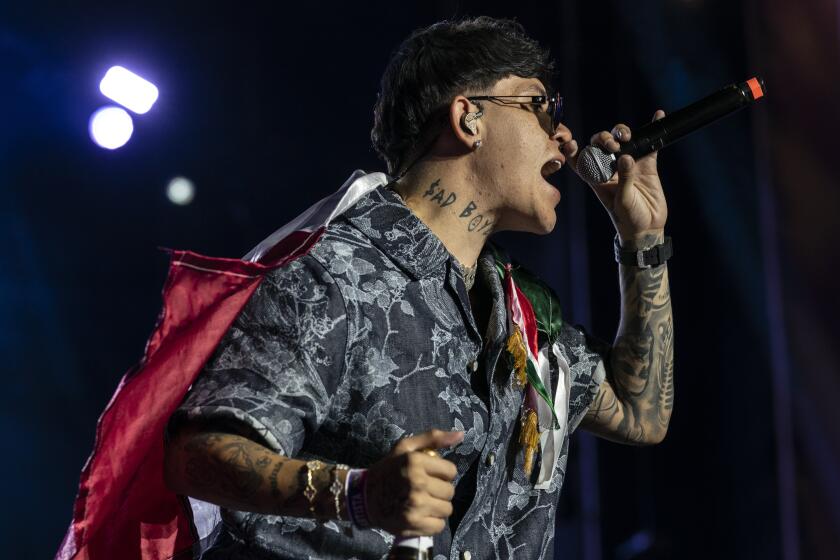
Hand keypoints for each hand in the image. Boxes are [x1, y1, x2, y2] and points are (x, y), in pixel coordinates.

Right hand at [365, 429, 462, 536]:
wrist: (364, 497)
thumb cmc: (388, 469)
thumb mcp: (406, 447)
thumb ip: (433, 438)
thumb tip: (460, 435)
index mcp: (415, 462)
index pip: (451, 471)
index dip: (442, 473)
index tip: (431, 474)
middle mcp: (417, 483)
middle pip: (450, 491)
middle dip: (440, 490)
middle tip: (425, 489)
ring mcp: (416, 506)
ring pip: (447, 509)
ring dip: (438, 506)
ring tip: (423, 502)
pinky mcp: (413, 525)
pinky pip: (439, 526)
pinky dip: (432, 522)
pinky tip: (421, 515)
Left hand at [567, 111, 668, 240]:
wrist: (648, 227)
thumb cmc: (628, 219)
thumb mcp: (622, 201)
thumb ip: (624, 179)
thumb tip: (626, 157)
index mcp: (597, 178)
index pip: (580, 161)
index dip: (573, 151)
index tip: (572, 143)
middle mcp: (610, 168)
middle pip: (601, 144)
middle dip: (603, 139)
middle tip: (612, 146)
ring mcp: (628, 163)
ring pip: (622, 140)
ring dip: (622, 133)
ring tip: (626, 137)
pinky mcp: (646, 164)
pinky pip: (648, 143)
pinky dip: (652, 129)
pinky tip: (657, 116)